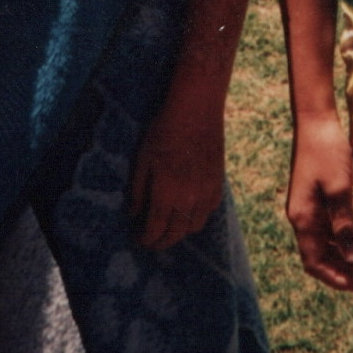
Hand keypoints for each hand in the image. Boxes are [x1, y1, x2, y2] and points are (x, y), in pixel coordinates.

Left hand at [129, 91, 225, 250]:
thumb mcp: (143, 158)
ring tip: (170, 227)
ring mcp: (206, 192)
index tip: (138, 240)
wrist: (196, 110)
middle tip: (152, 241)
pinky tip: (189, 210)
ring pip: (194, 226)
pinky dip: (197, 216)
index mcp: (166, 193)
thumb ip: (138, 190)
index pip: (155, 229)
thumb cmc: (164, 130)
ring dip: (180, 231)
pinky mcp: (218, 184)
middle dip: (162, 242)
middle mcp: (188, 199)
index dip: (146, 239)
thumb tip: (134, 214)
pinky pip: (209, 211)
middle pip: (175, 234)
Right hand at [287, 115, 352, 291]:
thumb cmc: (328, 152)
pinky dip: (342, 240)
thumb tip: (352, 258)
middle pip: (319, 256)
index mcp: (302, 218)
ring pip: (323, 244)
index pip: (315, 262)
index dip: (336, 278)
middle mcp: (300, 217)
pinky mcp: (314, 198)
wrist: (316, 121)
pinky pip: (326, 229)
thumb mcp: (339, 189)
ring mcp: (306, 207)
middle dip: (344, 270)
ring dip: (344, 257)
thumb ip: (344, 225)